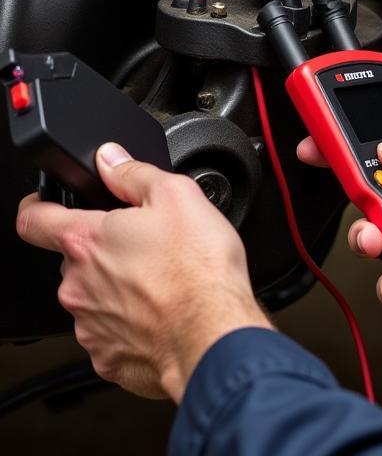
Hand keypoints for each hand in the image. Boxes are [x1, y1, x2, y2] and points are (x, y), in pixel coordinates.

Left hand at [16, 143, 271, 401]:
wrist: (213, 334)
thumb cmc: (198, 269)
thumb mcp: (177, 195)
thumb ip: (134, 173)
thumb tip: (111, 159)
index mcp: (87, 242)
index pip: (34, 219)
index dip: (37, 205)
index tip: (44, 204)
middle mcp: (77, 286)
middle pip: (75, 259)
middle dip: (104, 250)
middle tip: (146, 245)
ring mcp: (89, 325)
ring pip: (94, 296)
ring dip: (118, 287)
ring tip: (163, 281)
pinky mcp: (106, 358)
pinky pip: (111, 332)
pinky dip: (132, 322)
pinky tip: (163, 312)